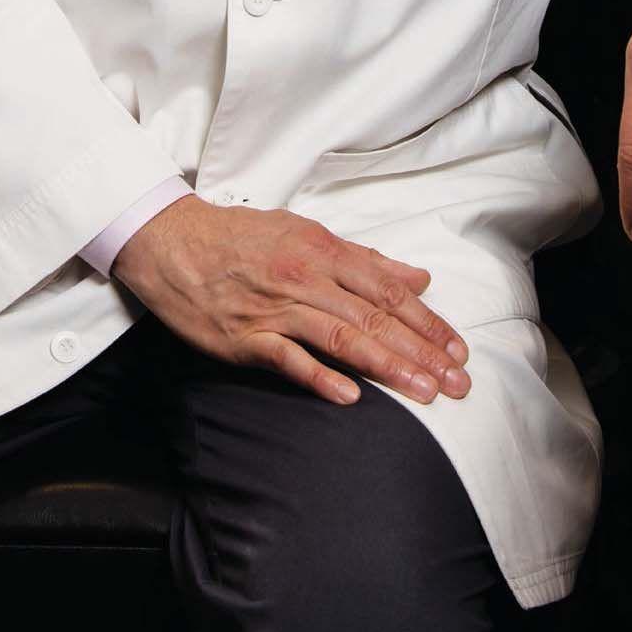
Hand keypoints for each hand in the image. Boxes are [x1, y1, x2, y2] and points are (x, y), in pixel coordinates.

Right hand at [112, 194, 471, 405]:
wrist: (172, 242)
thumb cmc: (241, 238)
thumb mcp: (307, 234)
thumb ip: (364, 260)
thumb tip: (417, 277)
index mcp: (324, 252)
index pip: (388, 291)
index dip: (428, 321)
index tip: (458, 349)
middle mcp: (307, 279)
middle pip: (375, 319)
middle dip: (422, 352)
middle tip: (458, 382)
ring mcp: (276, 309)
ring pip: (342, 338)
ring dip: (388, 367)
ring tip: (425, 392)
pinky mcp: (245, 338)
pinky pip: (288, 359)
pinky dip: (320, 376)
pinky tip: (350, 396)